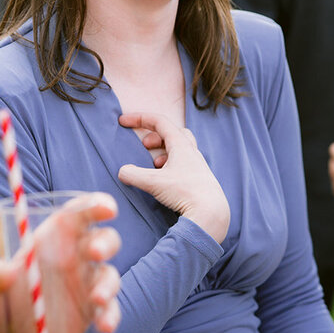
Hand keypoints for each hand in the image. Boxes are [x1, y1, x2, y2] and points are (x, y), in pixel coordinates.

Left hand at [0, 192, 121, 332]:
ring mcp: (85, 286)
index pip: (77, 215)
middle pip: (102, 239)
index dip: (95, 206)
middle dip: (105, 242)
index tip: (108, 208)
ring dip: (108, 284)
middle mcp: (73, 259)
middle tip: (94, 253)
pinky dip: (111, 314)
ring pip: (109, 274)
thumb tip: (5, 271)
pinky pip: (110, 308)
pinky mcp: (92, 312)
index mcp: (50, 241)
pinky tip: (105, 325)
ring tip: (97, 299)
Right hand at [117, 112, 229, 243]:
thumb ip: (133, 175)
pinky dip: (171, 165)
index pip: (160, 122)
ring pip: (180, 148)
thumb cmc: (185, 193)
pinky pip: (184, 164)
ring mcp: (198, 165)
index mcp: (182, 145)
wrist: (211, 213)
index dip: (140, 119)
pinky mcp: (200, 179)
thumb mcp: (154, 183)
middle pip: (174, 132)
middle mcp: (192, 152)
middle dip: (156, 135)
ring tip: (154, 164)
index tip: (123, 121)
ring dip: (164, 151)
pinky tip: (165, 180)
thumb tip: (122, 172)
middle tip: (144, 145)